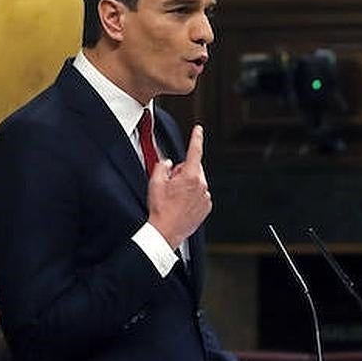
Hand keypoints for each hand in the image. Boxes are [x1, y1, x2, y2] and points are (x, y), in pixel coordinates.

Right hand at [148, 125, 211, 249]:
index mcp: (190, 177)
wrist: (166, 231)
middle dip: (183, 172)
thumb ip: (162, 167)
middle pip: (194, 169)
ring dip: (187, 186)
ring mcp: (205, 197)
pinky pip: (200, 195)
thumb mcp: (155, 183)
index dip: (196, 138)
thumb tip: (168, 163)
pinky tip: (181, 204)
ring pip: (197, 183)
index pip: (195, 151)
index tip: (199, 129)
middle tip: (170, 184)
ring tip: (175, 198)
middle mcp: (202, 185)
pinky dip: (192, 196)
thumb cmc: (160, 208)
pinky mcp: (206, 207)